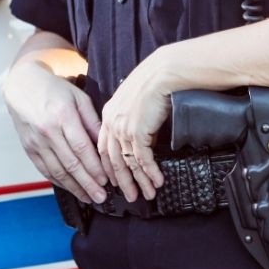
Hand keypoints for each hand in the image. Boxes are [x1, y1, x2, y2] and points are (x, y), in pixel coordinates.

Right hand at [3, 60, 107, 203]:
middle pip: (70, 164)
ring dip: (74, 187)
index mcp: (62, 116)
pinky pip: (45, 170)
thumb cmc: (54, 90)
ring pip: (57, 171)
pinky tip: (71, 189)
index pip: (81, 148)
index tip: (106, 179)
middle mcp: (47, 131)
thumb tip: (105, 145)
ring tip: (89, 198)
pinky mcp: (29, 149)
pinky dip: (59, 182)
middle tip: (101, 197)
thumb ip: (93, 122)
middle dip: (87, 183)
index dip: (94, 167)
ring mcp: (36, 142)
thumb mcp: (79, 98)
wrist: (22, 86)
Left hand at [98, 63, 170, 201]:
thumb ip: (132, 120)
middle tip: (129, 196)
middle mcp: (112, 123)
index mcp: (108, 115)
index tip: (114, 181)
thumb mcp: (136, 102)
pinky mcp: (137, 131)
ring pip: (128, 163)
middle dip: (122, 182)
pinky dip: (150, 172)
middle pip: (113, 161)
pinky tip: (156, 181)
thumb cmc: (154, 81)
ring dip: (139, 182)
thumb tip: (142, 139)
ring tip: (147, 194)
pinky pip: (143, 159)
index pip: (104, 148)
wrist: (164, 72)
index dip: (109, 167)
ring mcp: (123, 128)